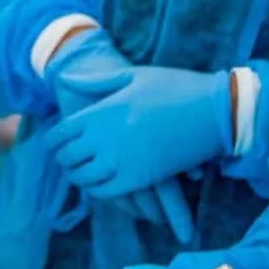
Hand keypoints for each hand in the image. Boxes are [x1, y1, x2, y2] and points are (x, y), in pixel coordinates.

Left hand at [46, 33, 194, 240]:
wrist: (214, 110)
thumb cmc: (176, 86)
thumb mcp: (134, 76)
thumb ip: (96, 80)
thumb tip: (65, 79)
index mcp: (103, 110)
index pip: (62, 132)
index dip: (53, 140)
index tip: (54, 142)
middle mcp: (107, 137)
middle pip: (69, 157)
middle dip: (63, 159)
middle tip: (64, 159)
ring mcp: (122, 159)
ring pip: (84, 178)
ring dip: (78, 177)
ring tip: (79, 173)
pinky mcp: (140, 178)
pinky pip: (107, 192)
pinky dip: (98, 191)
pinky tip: (99, 185)